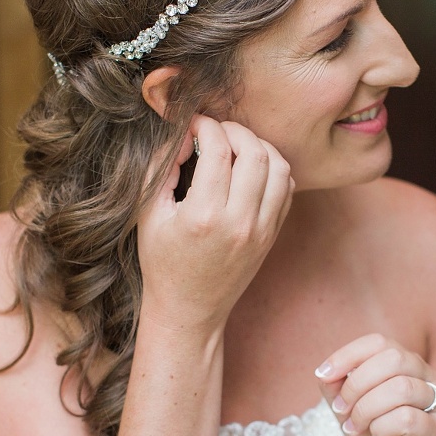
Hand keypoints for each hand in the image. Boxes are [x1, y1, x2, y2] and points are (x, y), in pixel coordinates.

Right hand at [137, 115, 293, 330]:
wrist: (189, 310)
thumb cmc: (162, 262)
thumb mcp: (148, 215)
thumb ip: (161, 168)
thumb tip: (182, 134)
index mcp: (204, 217)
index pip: (217, 151)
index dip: (205, 126)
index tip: (193, 125)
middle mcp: (240, 223)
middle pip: (255, 153)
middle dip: (235, 131)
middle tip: (216, 132)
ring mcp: (262, 231)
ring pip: (280, 167)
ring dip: (259, 147)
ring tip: (236, 148)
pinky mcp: (273, 236)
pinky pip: (287, 189)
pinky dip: (273, 170)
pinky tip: (250, 171)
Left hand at [315, 334, 435, 435]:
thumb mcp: (349, 410)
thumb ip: (336, 389)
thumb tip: (324, 373)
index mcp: (407, 364)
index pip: (378, 342)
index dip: (347, 355)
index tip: (323, 374)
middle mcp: (427, 376)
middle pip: (392, 359)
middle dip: (356, 384)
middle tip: (341, 409)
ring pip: (400, 388)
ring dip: (367, 409)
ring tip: (357, 426)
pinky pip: (407, 417)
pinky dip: (382, 427)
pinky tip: (377, 435)